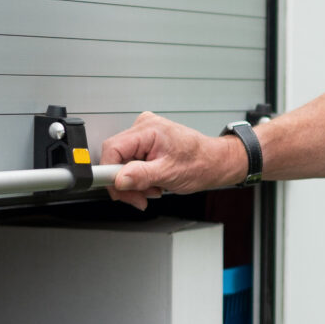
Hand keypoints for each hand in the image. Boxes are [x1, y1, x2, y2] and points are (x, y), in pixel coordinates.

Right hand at [100, 114, 246, 209]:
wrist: (215, 162)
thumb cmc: (201, 163)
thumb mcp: (170, 173)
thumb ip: (142, 176)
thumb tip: (119, 179)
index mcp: (148, 129)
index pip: (112, 149)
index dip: (109, 173)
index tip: (115, 189)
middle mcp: (144, 127)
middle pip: (115, 157)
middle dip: (126, 182)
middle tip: (140, 196)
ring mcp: (145, 134)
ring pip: (123, 162)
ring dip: (135, 182)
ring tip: (154, 188)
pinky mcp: (146, 143)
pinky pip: (131, 161)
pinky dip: (140, 177)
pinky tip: (153, 181)